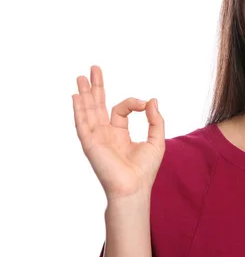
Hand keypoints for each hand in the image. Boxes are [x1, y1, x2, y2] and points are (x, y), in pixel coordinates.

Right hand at [72, 65, 164, 200]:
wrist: (134, 187)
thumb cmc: (145, 170)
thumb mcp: (156, 140)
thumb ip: (155, 120)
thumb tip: (152, 100)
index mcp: (119, 133)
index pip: (121, 109)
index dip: (133, 102)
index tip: (145, 104)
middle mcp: (105, 134)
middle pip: (97, 105)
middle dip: (96, 87)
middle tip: (93, 69)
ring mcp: (96, 138)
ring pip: (88, 111)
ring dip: (84, 94)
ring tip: (81, 76)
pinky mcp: (90, 144)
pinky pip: (82, 124)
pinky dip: (79, 110)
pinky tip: (76, 97)